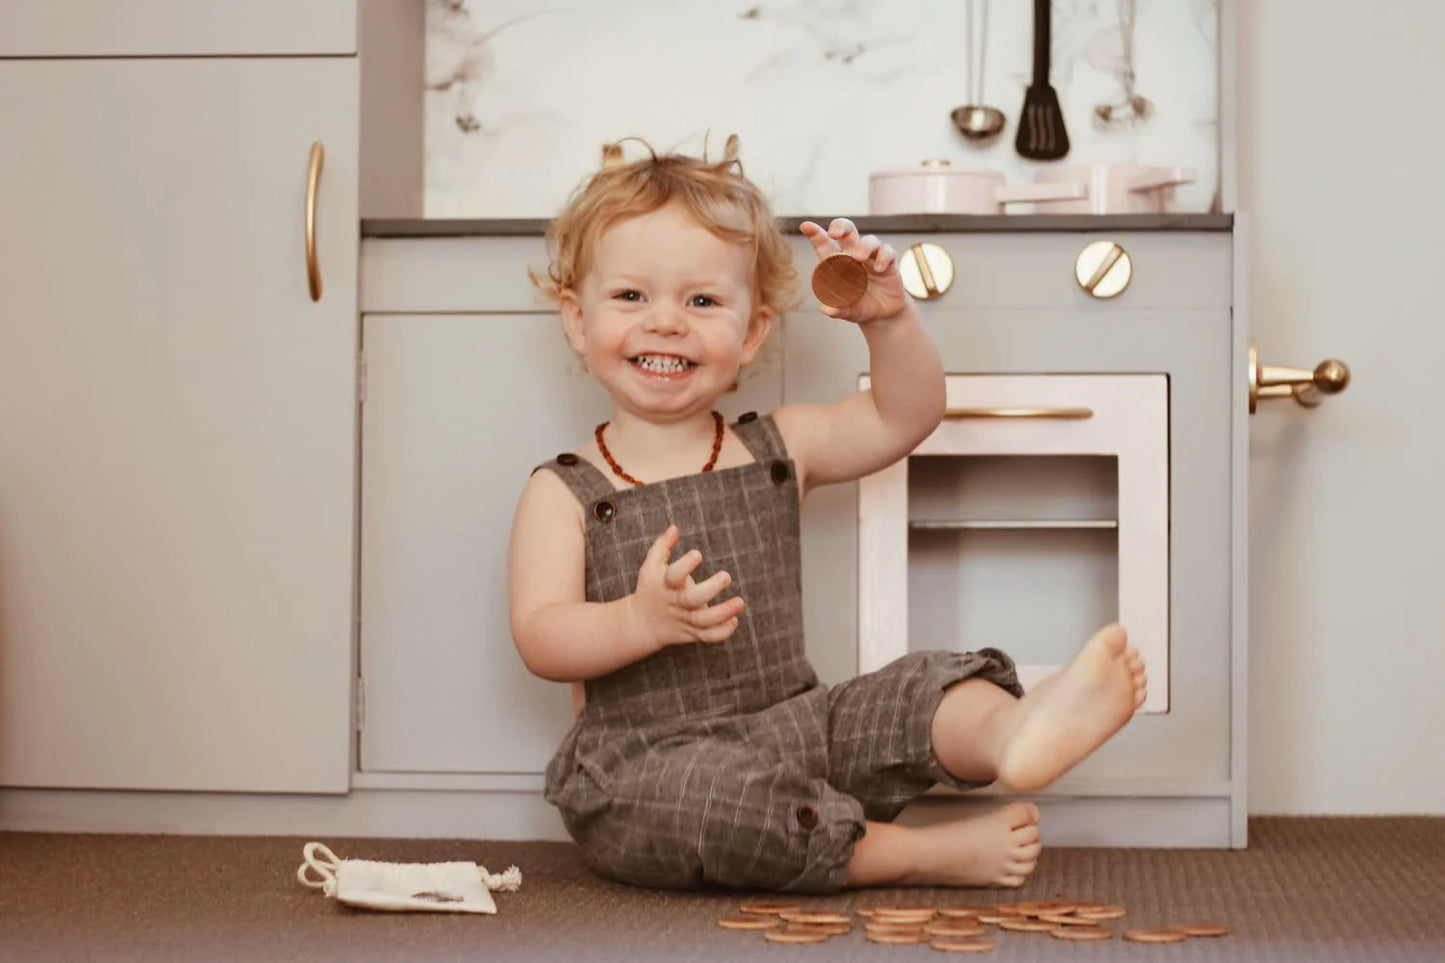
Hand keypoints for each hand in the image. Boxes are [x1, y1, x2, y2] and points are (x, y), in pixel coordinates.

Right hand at [626, 525, 744, 649]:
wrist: (641, 624)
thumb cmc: (651, 588)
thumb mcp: (650, 568)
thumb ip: (661, 547)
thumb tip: (674, 528)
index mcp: (664, 585)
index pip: (673, 576)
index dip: (685, 565)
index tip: (698, 554)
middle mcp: (675, 603)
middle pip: (692, 599)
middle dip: (711, 588)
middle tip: (726, 575)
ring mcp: (685, 619)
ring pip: (704, 621)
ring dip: (723, 612)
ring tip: (740, 602)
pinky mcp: (692, 633)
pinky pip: (708, 637)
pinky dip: (722, 632)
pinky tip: (734, 620)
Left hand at [800, 218, 908, 323]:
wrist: (883, 315)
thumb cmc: (859, 307)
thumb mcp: (847, 311)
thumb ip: (837, 309)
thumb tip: (826, 309)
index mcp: (837, 263)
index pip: (825, 245)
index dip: (815, 234)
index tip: (805, 226)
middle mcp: (854, 255)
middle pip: (847, 231)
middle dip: (840, 226)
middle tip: (834, 233)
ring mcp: (872, 257)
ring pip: (869, 240)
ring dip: (863, 246)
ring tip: (859, 258)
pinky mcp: (889, 262)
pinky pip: (887, 251)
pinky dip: (883, 257)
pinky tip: (879, 269)